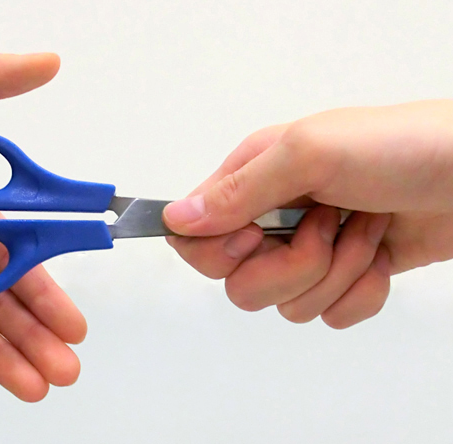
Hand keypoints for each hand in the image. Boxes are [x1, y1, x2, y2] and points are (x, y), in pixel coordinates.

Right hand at [164, 101, 452, 328]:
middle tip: (324, 227)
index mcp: (253, 180)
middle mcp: (273, 219)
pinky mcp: (342, 278)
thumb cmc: (402, 148)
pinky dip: (361, 291)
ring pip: (286, 304)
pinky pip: (329, 315)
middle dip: (291, 266)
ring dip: (337, 271)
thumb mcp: (311, 154)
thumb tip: (177, 219)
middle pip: (238, 283)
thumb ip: (240, 191)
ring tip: (364, 229)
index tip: (260, 234)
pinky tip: (379, 254)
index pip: (196, 237)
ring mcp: (308, 252)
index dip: (222, 250)